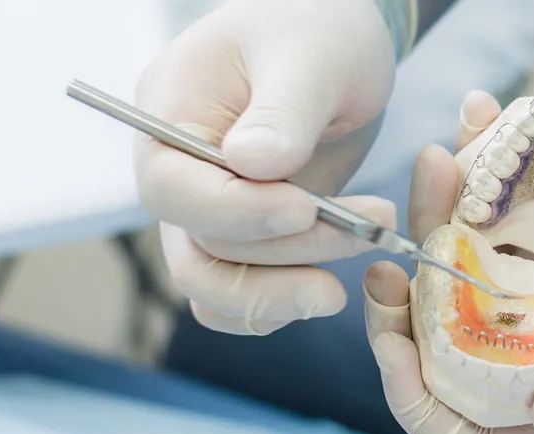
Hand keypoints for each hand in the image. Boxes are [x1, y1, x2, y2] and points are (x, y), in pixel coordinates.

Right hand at [135, 0, 403, 334]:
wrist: (340, 44)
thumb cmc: (319, 31)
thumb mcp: (311, 57)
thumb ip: (283, 111)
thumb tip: (250, 166)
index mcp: (169, 115)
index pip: (174, 189)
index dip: (236, 212)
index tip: (306, 209)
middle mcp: (176, 172)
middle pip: (199, 248)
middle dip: (282, 255)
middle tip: (365, 234)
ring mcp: (208, 208)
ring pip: (216, 283)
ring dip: (285, 290)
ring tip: (361, 261)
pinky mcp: (247, 234)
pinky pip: (240, 291)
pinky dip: (281, 302)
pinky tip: (334, 285)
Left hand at [362, 92, 533, 433]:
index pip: (462, 431)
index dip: (413, 397)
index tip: (393, 336)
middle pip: (440, 343)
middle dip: (405, 298)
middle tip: (390, 245)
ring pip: (457, 269)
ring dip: (435, 214)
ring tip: (438, 160)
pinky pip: (495, 215)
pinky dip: (479, 165)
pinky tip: (477, 118)